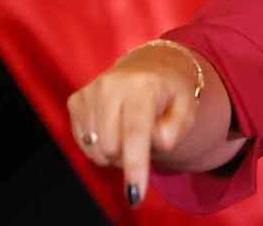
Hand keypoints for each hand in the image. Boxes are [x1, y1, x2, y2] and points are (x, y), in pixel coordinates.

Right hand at [65, 43, 201, 207]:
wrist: (149, 68)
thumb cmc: (171, 94)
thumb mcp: (187, 109)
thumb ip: (176, 129)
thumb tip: (155, 141)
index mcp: (143, 85)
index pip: (136, 132)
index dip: (135, 166)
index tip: (135, 194)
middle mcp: (111, 85)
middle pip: (112, 147)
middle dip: (128, 156)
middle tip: (145, 141)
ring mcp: (90, 91)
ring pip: (95, 149)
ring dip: (115, 152)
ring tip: (131, 131)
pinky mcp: (76, 100)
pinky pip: (84, 143)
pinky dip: (100, 145)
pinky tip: (114, 127)